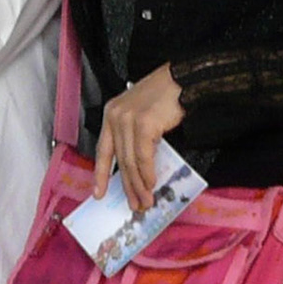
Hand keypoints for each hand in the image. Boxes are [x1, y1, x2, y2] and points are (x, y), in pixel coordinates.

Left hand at [94, 64, 185, 210]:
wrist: (185, 79)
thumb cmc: (167, 96)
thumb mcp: (143, 114)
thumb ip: (135, 136)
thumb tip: (138, 168)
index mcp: (111, 114)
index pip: (102, 150)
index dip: (100, 174)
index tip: (98, 193)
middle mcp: (115, 116)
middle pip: (118, 159)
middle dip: (126, 186)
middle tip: (134, 204)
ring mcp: (127, 119)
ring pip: (130, 161)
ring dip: (138, 185)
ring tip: (145, 201)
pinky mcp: (143, 124)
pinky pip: (143, 156)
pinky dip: (147, 173)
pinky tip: (151, 184)